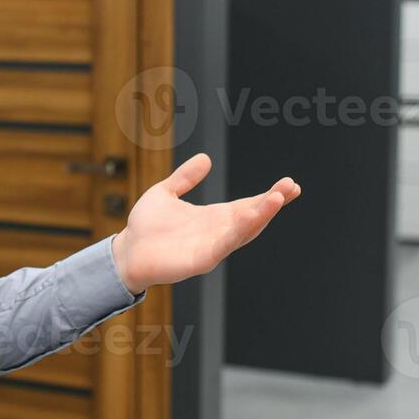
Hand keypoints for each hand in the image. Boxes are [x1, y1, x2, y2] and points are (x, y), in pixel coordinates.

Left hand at [109, 153, 300, 294]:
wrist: (126, 251)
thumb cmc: (145, 227)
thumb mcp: (166, 192)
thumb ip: (185, 177)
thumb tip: (205, 158)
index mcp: (214, 218)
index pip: (248, 205)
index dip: (268, 196)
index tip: (289, 184)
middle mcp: (218, 233)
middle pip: (252, 217)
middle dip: (272, 203)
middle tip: (291, 187)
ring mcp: (212, 247)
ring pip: (243, 231)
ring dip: (261, 215)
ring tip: (277, 198)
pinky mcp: (200, 260)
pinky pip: (223, 245)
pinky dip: (238, 231)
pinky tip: (250, 217)